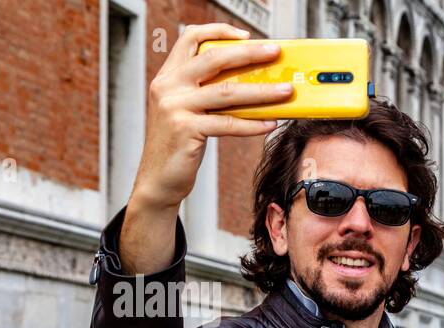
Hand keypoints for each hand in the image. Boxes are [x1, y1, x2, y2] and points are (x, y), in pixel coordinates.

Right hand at [133, 23, 288, 210]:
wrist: (158, 179)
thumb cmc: (178, 146)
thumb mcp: (187, 111)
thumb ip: (207, 93)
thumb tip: (250, 84)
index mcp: (168, 77)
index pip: (189, 39)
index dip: (218, 31)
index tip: (245, 36)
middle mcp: (168, 86)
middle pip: (214, 59)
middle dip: (250, 53)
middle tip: (276, 52)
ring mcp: (175, 107)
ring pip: (228, 92)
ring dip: (262, 91)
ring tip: (286, 92)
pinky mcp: (185, 130)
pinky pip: (228, 123)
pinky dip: (253, 124)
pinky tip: (271, 123)